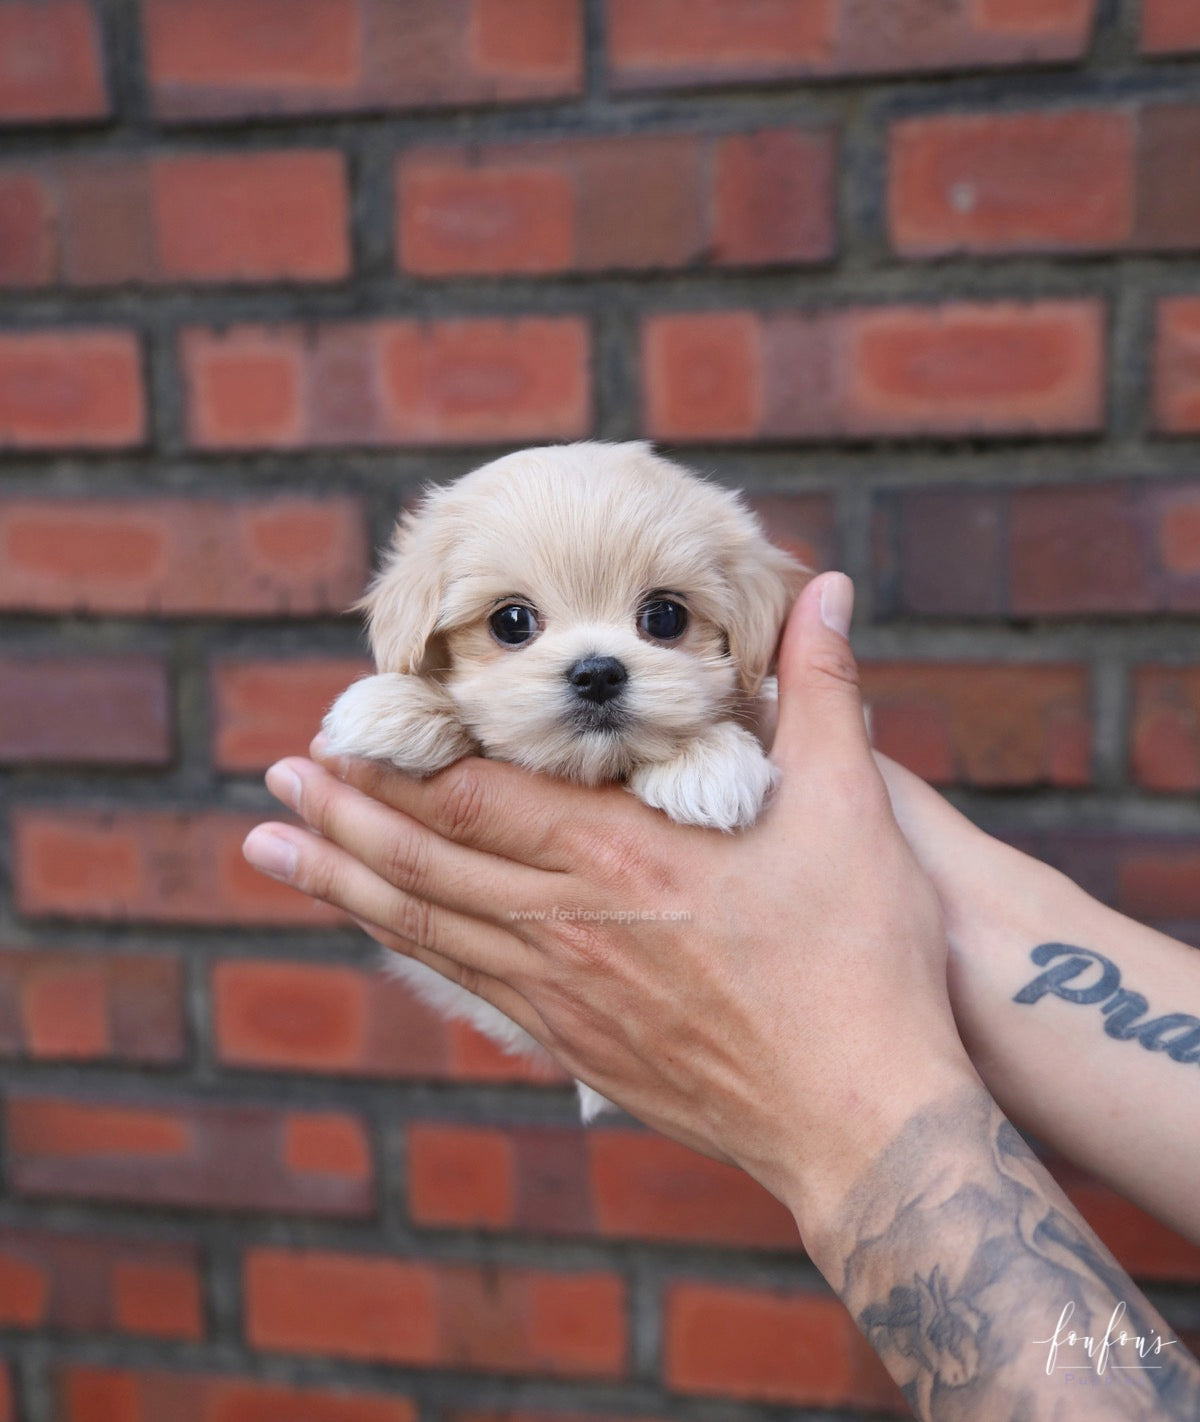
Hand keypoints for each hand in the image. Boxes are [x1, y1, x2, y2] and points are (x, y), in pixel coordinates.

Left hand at [243, 573, 976, 1241]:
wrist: (860, 1120)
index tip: (341, 728)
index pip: (479, 798)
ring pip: (426, 929)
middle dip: (341, 817)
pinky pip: (466, 987)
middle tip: (274, 782)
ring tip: (275, 854)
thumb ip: (822, 692)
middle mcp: (570, 925)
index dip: (400, 761)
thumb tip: (826, 590)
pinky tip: (381, 935)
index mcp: (622, 857)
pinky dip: (408, 949)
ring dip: (346, 884)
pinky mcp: (576, 1046)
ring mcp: (564, 995)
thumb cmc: (858, 963)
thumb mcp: (851, 810)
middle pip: (425, 862)